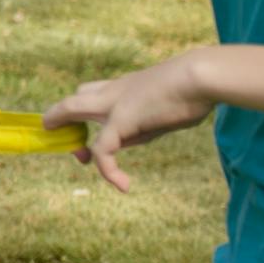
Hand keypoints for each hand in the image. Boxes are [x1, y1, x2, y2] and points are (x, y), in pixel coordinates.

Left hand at [40, 49, 216, 191]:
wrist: (201, 77)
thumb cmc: (192, 90)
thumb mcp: (162, 109)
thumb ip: (143, 124)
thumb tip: (132, 140)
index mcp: (122, 87)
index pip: (88, 93)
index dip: (80, 112)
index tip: (87, 133)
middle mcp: (112, 92)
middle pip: (71, 101)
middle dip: (63, 121)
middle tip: (79, 152)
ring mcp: (113, 103)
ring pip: (72, 110)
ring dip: (75, 138)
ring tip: (89, 163)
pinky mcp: (121, 119)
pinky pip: (103, 148)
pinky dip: (108, 169)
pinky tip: (123, 185)